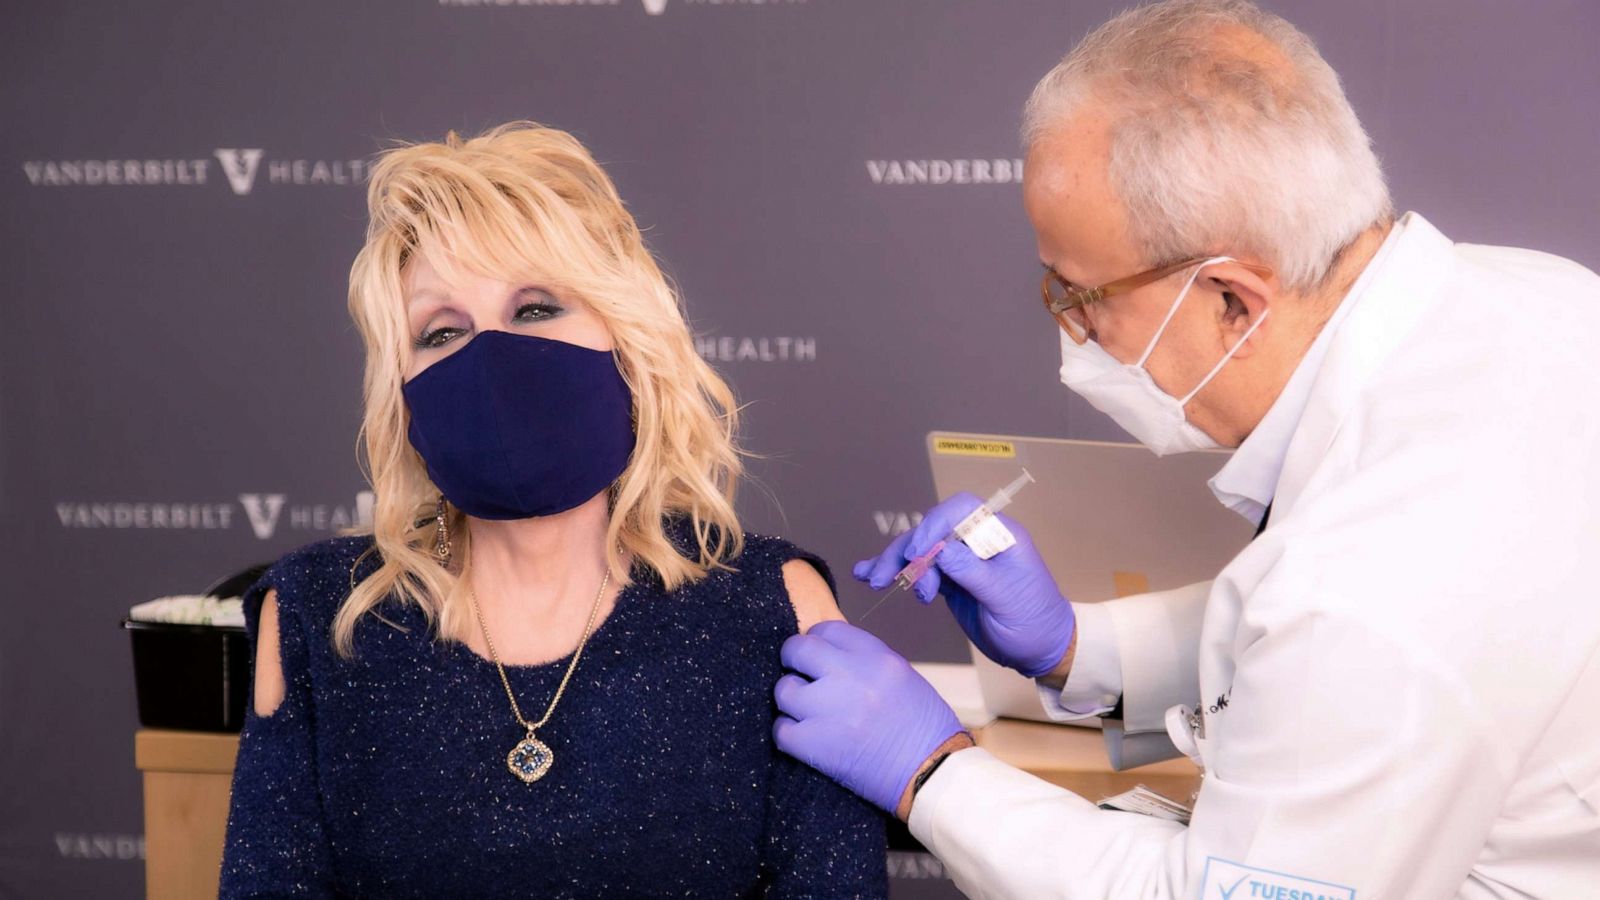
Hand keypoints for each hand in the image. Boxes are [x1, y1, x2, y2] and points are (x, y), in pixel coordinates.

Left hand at [773, 621, 963, 815]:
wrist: (933, 773)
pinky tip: (804, 737)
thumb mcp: (901, 677)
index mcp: (876, 657)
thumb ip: (864, 662)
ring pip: (784, 690)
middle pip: (798, 650)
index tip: (816, 657)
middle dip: (793, 661)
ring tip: (806, 713)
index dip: (816, 641)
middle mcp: (851, 676)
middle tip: (799, 676)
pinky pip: (781, 730)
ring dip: (791, 701)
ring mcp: (831, 710)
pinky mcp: (817, 745)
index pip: (827, 629)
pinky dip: (788, 733)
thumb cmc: (924, 728)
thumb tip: (828, 658)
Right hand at [854, 492, 1075, 677]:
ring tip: (874, 582)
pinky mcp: (950, 580)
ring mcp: (962, 560)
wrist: (1041, 650)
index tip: (917, 554)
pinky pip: (919, 570)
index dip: (934, 525)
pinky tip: (868, 575)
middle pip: (932, 530)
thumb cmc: (1034, 622)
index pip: (961, 511)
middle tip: (885, 578)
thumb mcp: (1006, 599)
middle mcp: (978, 541)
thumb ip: (973, 573)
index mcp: (999, 535)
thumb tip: (940, 551)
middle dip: (906, 551)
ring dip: (895, 563)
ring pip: (921, 550)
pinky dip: (896, 572)